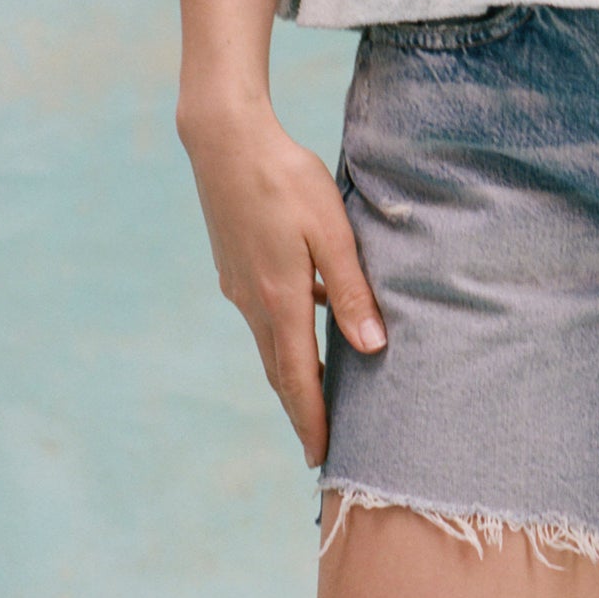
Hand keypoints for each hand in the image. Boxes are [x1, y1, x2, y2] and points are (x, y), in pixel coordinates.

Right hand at [178, 101, 385, 466]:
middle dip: (299, 409)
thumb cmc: (286, 178)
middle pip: (278, 371)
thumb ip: (351, 289)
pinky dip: (283, 334)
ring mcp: (237, 284)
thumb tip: (373, 348)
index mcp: (280, 298)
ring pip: (268, 343)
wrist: (225, 140)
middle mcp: (252, 301)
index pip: (297, 377)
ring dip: (290, 374)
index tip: (322, 457)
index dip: (311, 419)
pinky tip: (308, 317)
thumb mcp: (331, 229)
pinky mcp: (233, 266)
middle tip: (319, 446)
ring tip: (314, 394)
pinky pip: (262, 314)